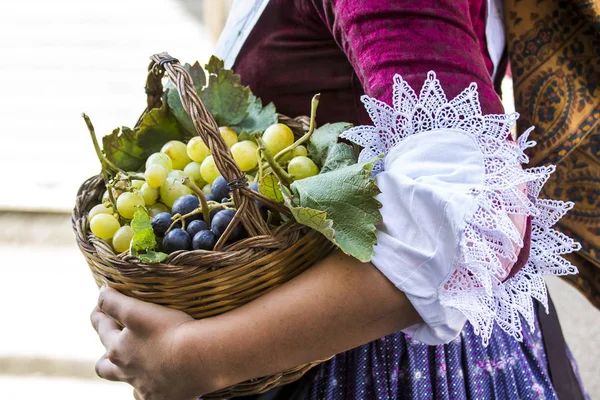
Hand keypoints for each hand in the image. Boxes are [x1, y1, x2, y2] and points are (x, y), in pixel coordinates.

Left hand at [90, 286, 213, 399]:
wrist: (199, 359)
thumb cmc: (169, 332)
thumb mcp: (137, 311)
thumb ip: (115, 301)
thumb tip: (101, 292)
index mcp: (118, 350)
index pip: (101, 329)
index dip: (99, 315)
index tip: (100, 306)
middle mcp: (127, 373)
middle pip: (105, 368)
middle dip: (106, 357)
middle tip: (113, 348)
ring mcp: (145, 388)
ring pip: (130, 384)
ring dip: (132, 374)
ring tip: (142, 366)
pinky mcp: (163, 397)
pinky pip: (153, 395)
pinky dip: (156, 387)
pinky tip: (165, 381)